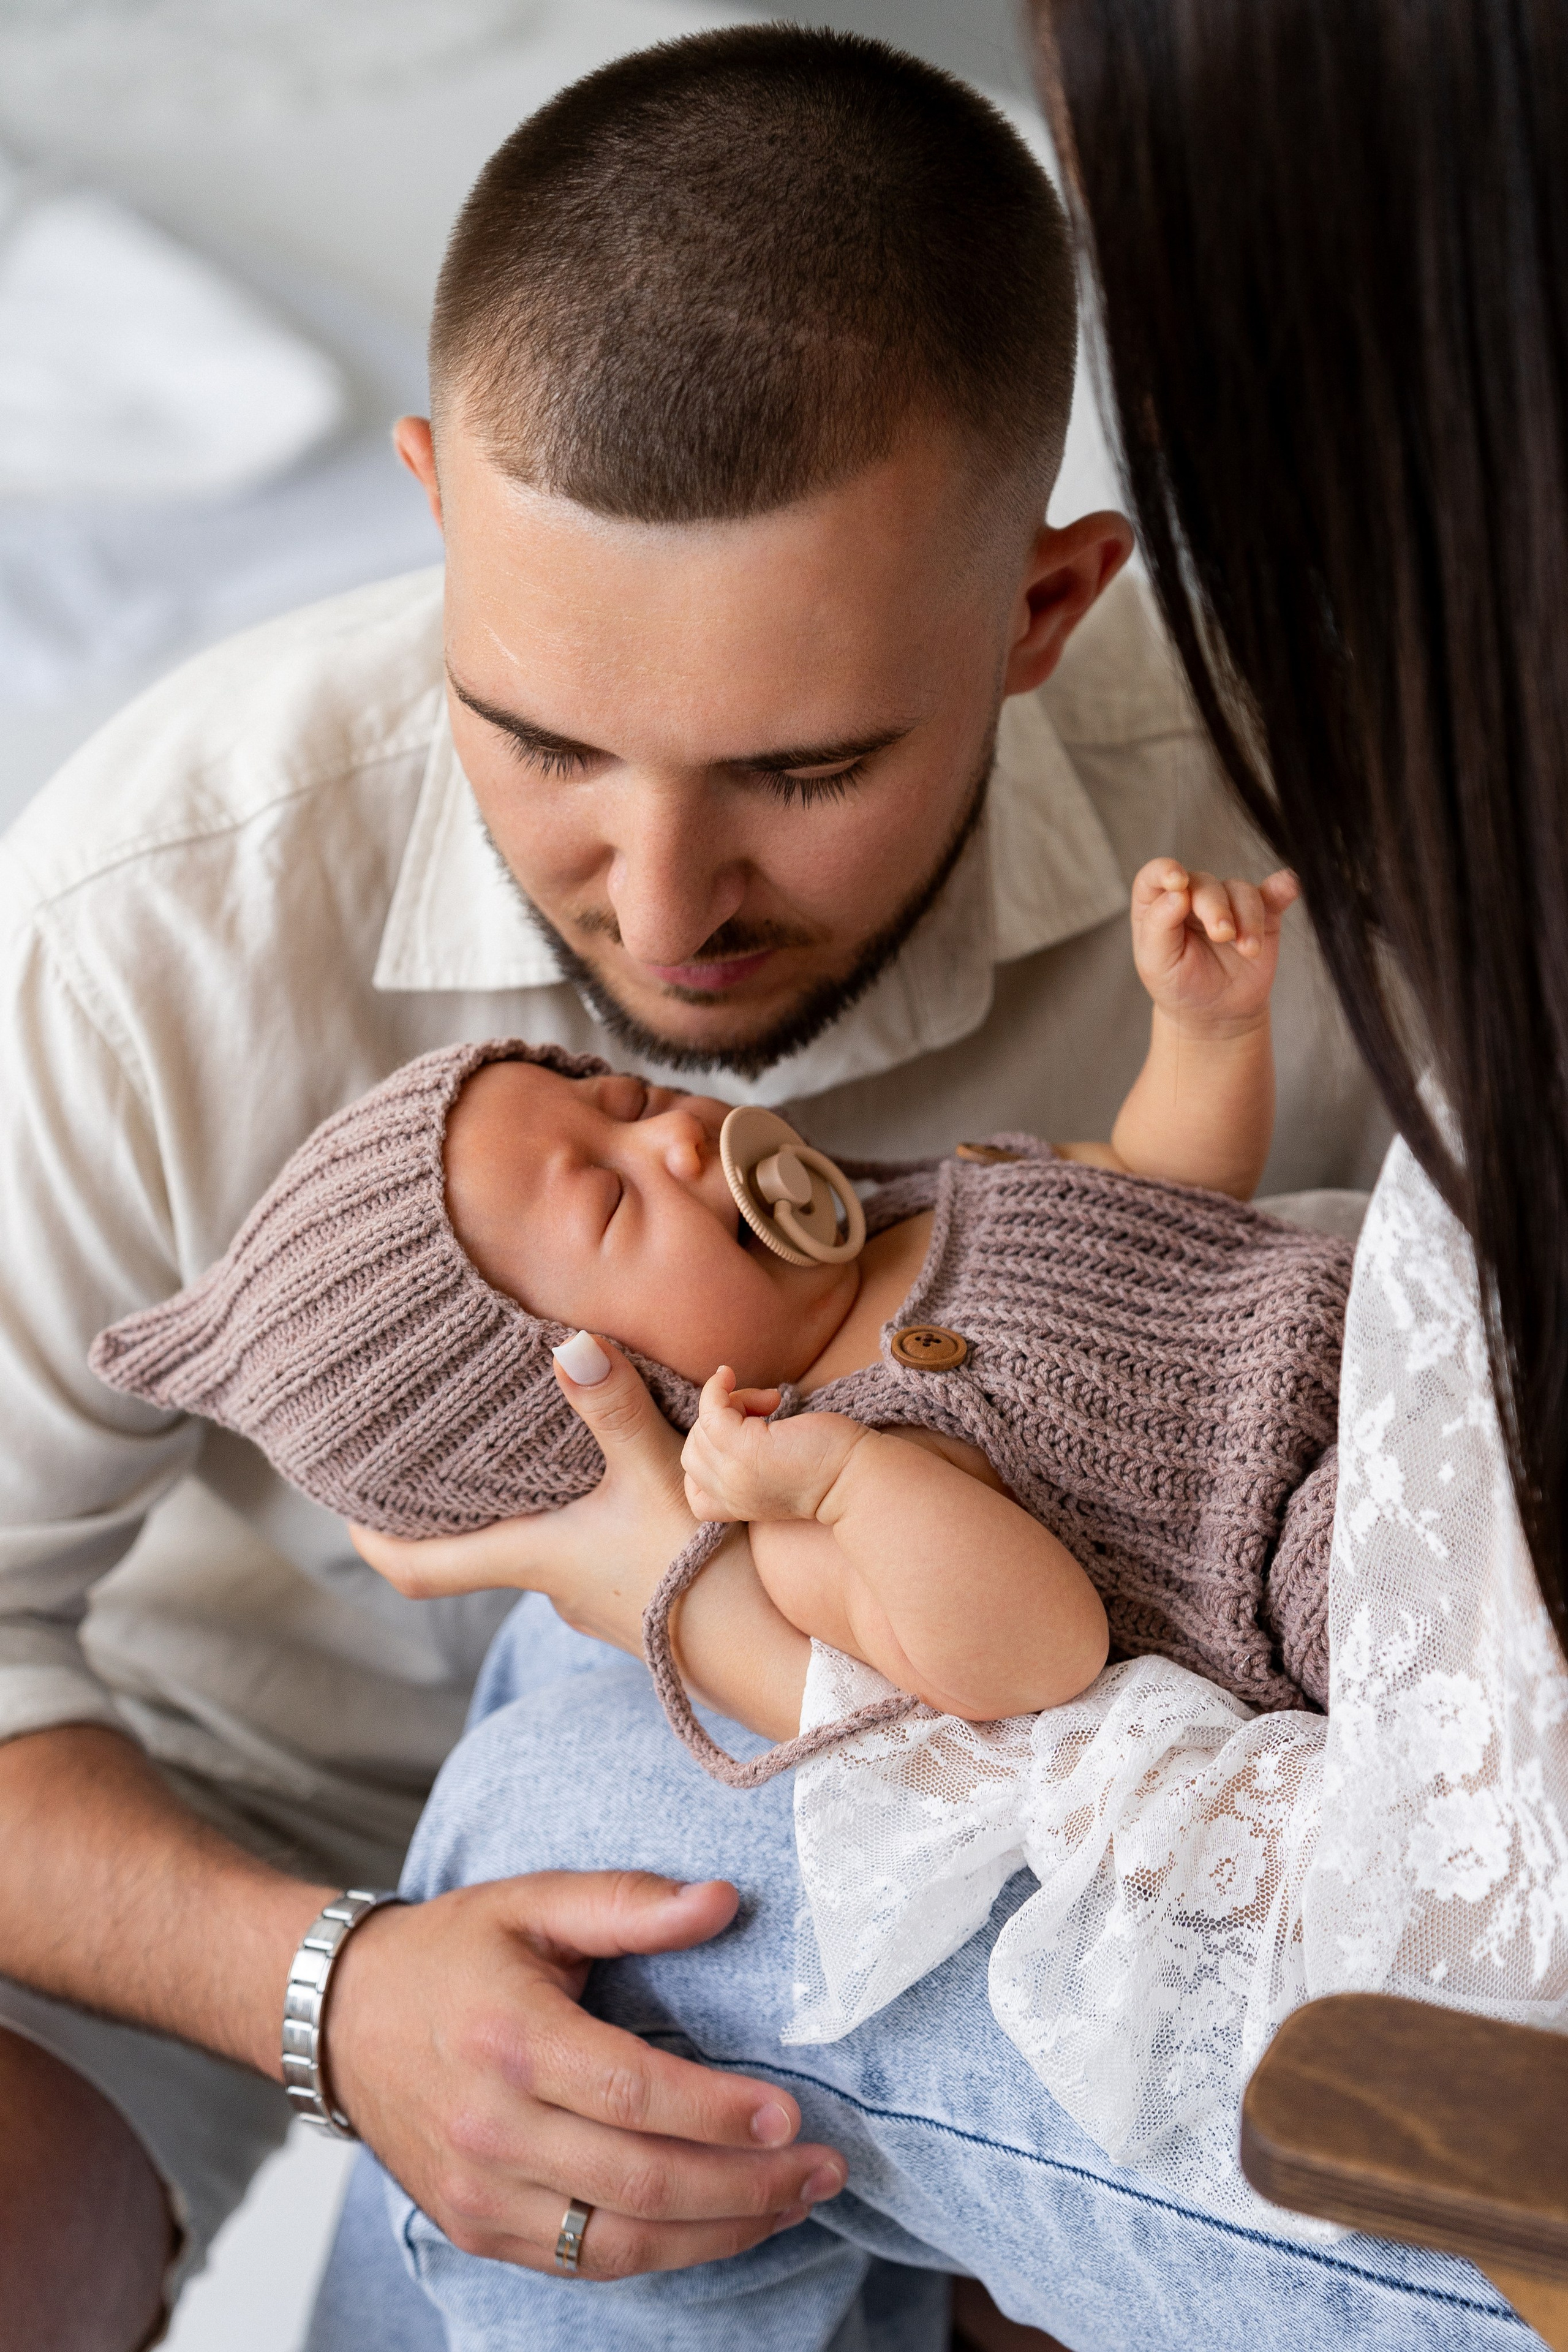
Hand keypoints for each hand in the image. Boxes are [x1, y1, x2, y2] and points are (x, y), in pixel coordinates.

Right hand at [327, 1871, 846, 2277]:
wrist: (341, 2017)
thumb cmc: (451, 1953)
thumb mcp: (534, 1901)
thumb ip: (628, 1902)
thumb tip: (722, 1901)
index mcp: (511, 2038)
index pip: (633, 2095)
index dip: (719, 2113)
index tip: (792, 2114)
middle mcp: (492, 2127)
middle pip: (639, 2183)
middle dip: (747, 2185)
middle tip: (823, 2170)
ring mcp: (481, 2192)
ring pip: (618, 2243)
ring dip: (720, 2233)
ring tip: (792, 2204)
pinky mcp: (477, 2228)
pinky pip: (583, 2263)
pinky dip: (661, 2254)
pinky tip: (719, 2225)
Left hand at [349, 1337, 696, 1651]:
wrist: (782, 1659)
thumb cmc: (707, 1573)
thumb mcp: (661, 1476)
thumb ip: (614, 1409)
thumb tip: (570, 1344)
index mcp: (532, 1558)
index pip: (416, 1568)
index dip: (370, 1539)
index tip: (341, 1503)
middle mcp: (553, 1584)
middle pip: (474, 1546)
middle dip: (451, 1500)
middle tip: (433, 1441)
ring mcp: (597, 1595)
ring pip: (538, 1540)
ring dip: (526, 1499)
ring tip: (526, 1437)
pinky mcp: (640, 1596)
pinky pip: (588, 1546)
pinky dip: (580, 1510)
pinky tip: (610, 1474)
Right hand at [682, 1367, 867, 1524]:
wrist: (857, 1478)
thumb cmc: (830, 1466)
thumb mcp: (778, 1472)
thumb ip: (750, 1461)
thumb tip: (735, 1416)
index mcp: (738, 1507)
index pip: (695, 1491)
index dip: (707, 1458)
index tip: (740, 1436)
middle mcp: (730, 1495)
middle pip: (694, 1453)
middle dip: (719, 1426)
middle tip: (762, 1412)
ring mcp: (734, 1474)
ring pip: (703, 1429)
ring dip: (730, 1403)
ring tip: (769, 1402)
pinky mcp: (745, 1449)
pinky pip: (711, 1411)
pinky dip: (717, 1389)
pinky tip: (730, 1376)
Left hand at [1130, 857, 1298, 1030]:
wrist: (1216, 1013)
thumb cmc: (1179, 986)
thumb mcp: (1157, 964)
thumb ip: (1159, 927)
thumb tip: (1178, 893)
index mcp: (1158, 905)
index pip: (1154, 876)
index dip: (1164, 871)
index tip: (1178, 882)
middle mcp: (1193, 897)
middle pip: (1205, 883)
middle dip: (1215, 907)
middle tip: (1222, 935)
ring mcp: (1229, 904)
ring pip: (1241, 891)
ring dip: (1247, 917)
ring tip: (1248, 950)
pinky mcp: (1262, 915)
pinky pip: (1273, 894)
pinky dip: (1282, 887)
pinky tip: (1289, 886)